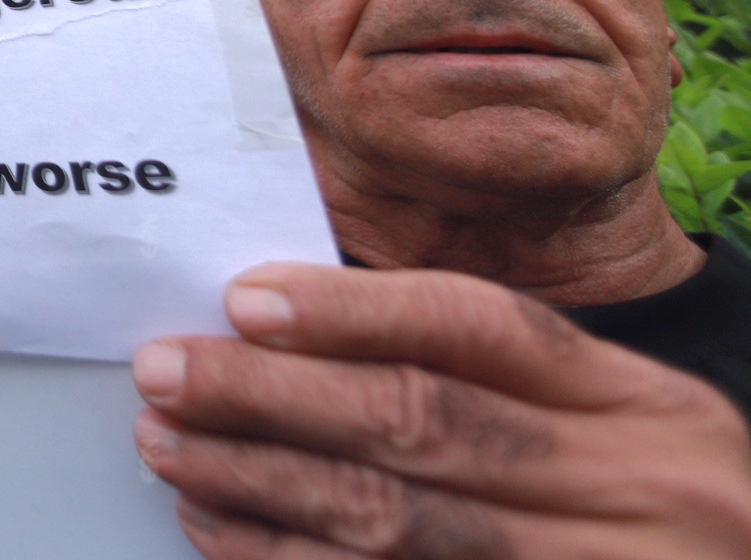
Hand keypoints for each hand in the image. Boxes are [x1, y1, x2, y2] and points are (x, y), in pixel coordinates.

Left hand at [133, 262, 750, 556]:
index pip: (480, 329)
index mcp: (640, 405)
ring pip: (395, 523)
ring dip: (262, 483)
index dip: (353, 310)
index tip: (244, 298)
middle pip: (420, 423)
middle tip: (167, 371)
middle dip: (273, 394)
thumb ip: (495, 374)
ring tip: (170, 448)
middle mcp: (628, 490)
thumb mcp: (626, 423)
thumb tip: (294, 321)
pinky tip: (224, 531)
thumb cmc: (661, 511)